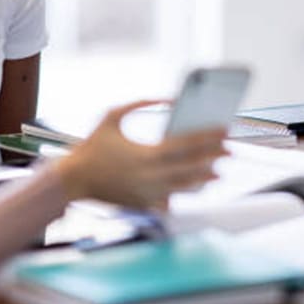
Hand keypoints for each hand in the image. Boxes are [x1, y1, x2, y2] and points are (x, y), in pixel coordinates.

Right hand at [55, 100, 227, 209]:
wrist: (72, 180)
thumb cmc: (91, 146)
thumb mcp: (112, 115)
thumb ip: (141, 102)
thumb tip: (168, 98)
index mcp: (146, 154)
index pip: (186, 145)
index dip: (208, 137)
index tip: (224, 129)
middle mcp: (151, 177)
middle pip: (192, 166)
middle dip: (213, 156)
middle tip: (230, 148)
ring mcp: (149, 194)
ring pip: (185, 186)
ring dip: (204, 177)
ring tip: (219, 169)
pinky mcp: (144, 204)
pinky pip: (172, 198)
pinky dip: (185, 191)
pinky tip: (197, 185)